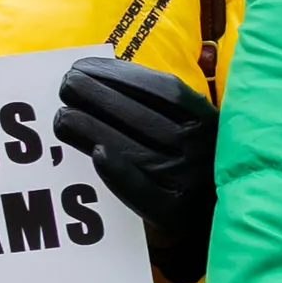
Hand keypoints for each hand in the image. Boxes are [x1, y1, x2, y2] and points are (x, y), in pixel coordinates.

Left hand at [56, 55, 216, 282]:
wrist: (219, 215)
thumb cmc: (195, 161)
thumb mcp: (194, 126)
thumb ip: (162, 104)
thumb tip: (101, 75)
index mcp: (208, 121)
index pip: (164, 91)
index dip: (121, 76)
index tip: (84, 67)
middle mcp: (201, 149)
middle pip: (143, 117)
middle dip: (98, 96)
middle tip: (65, 86)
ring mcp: (188, 181)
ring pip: (135, 150)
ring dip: (94, 129)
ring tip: (62, 116)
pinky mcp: (174, 214)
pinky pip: (142, 191)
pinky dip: (119, 172)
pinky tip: (95, 154)